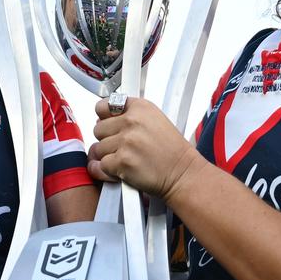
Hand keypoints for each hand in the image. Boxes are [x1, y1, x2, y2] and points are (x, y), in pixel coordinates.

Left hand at [89, 96, 205, 200]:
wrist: (183, 173)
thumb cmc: (172, 151)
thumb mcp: (155, 120)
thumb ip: (130, 115)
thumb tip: (102, 120)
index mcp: (140, 107)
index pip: (103, 106)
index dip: (104, 118)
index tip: (109, 125)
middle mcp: (131, 122)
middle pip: (98, 129)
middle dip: (107, 140)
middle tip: (123, 148)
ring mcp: (126, 142)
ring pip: (98, 149)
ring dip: (108, 157)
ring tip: (126, 160)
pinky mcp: (121, 162)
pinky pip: (100, 166)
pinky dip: (107, 172)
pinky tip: (121, 171)